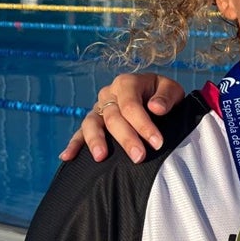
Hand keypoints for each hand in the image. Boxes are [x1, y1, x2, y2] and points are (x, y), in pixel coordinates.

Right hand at [59, 73, 186, 162]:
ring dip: (95, 141)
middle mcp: (109, 94)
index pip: (131, 105)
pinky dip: (73, 144)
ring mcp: (98, 108)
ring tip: (101, 157)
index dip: (143, 124)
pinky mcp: (92, 122)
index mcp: (127, 83)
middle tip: (139, 157)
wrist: (154, 98)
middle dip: (126, 138)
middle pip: (113, 117)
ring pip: (91, 124)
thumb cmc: (164, 96)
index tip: (157, 143)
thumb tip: (155, 108)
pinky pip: (79, 133)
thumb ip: (166, 97)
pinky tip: (67, 157)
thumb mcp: (172, 91)